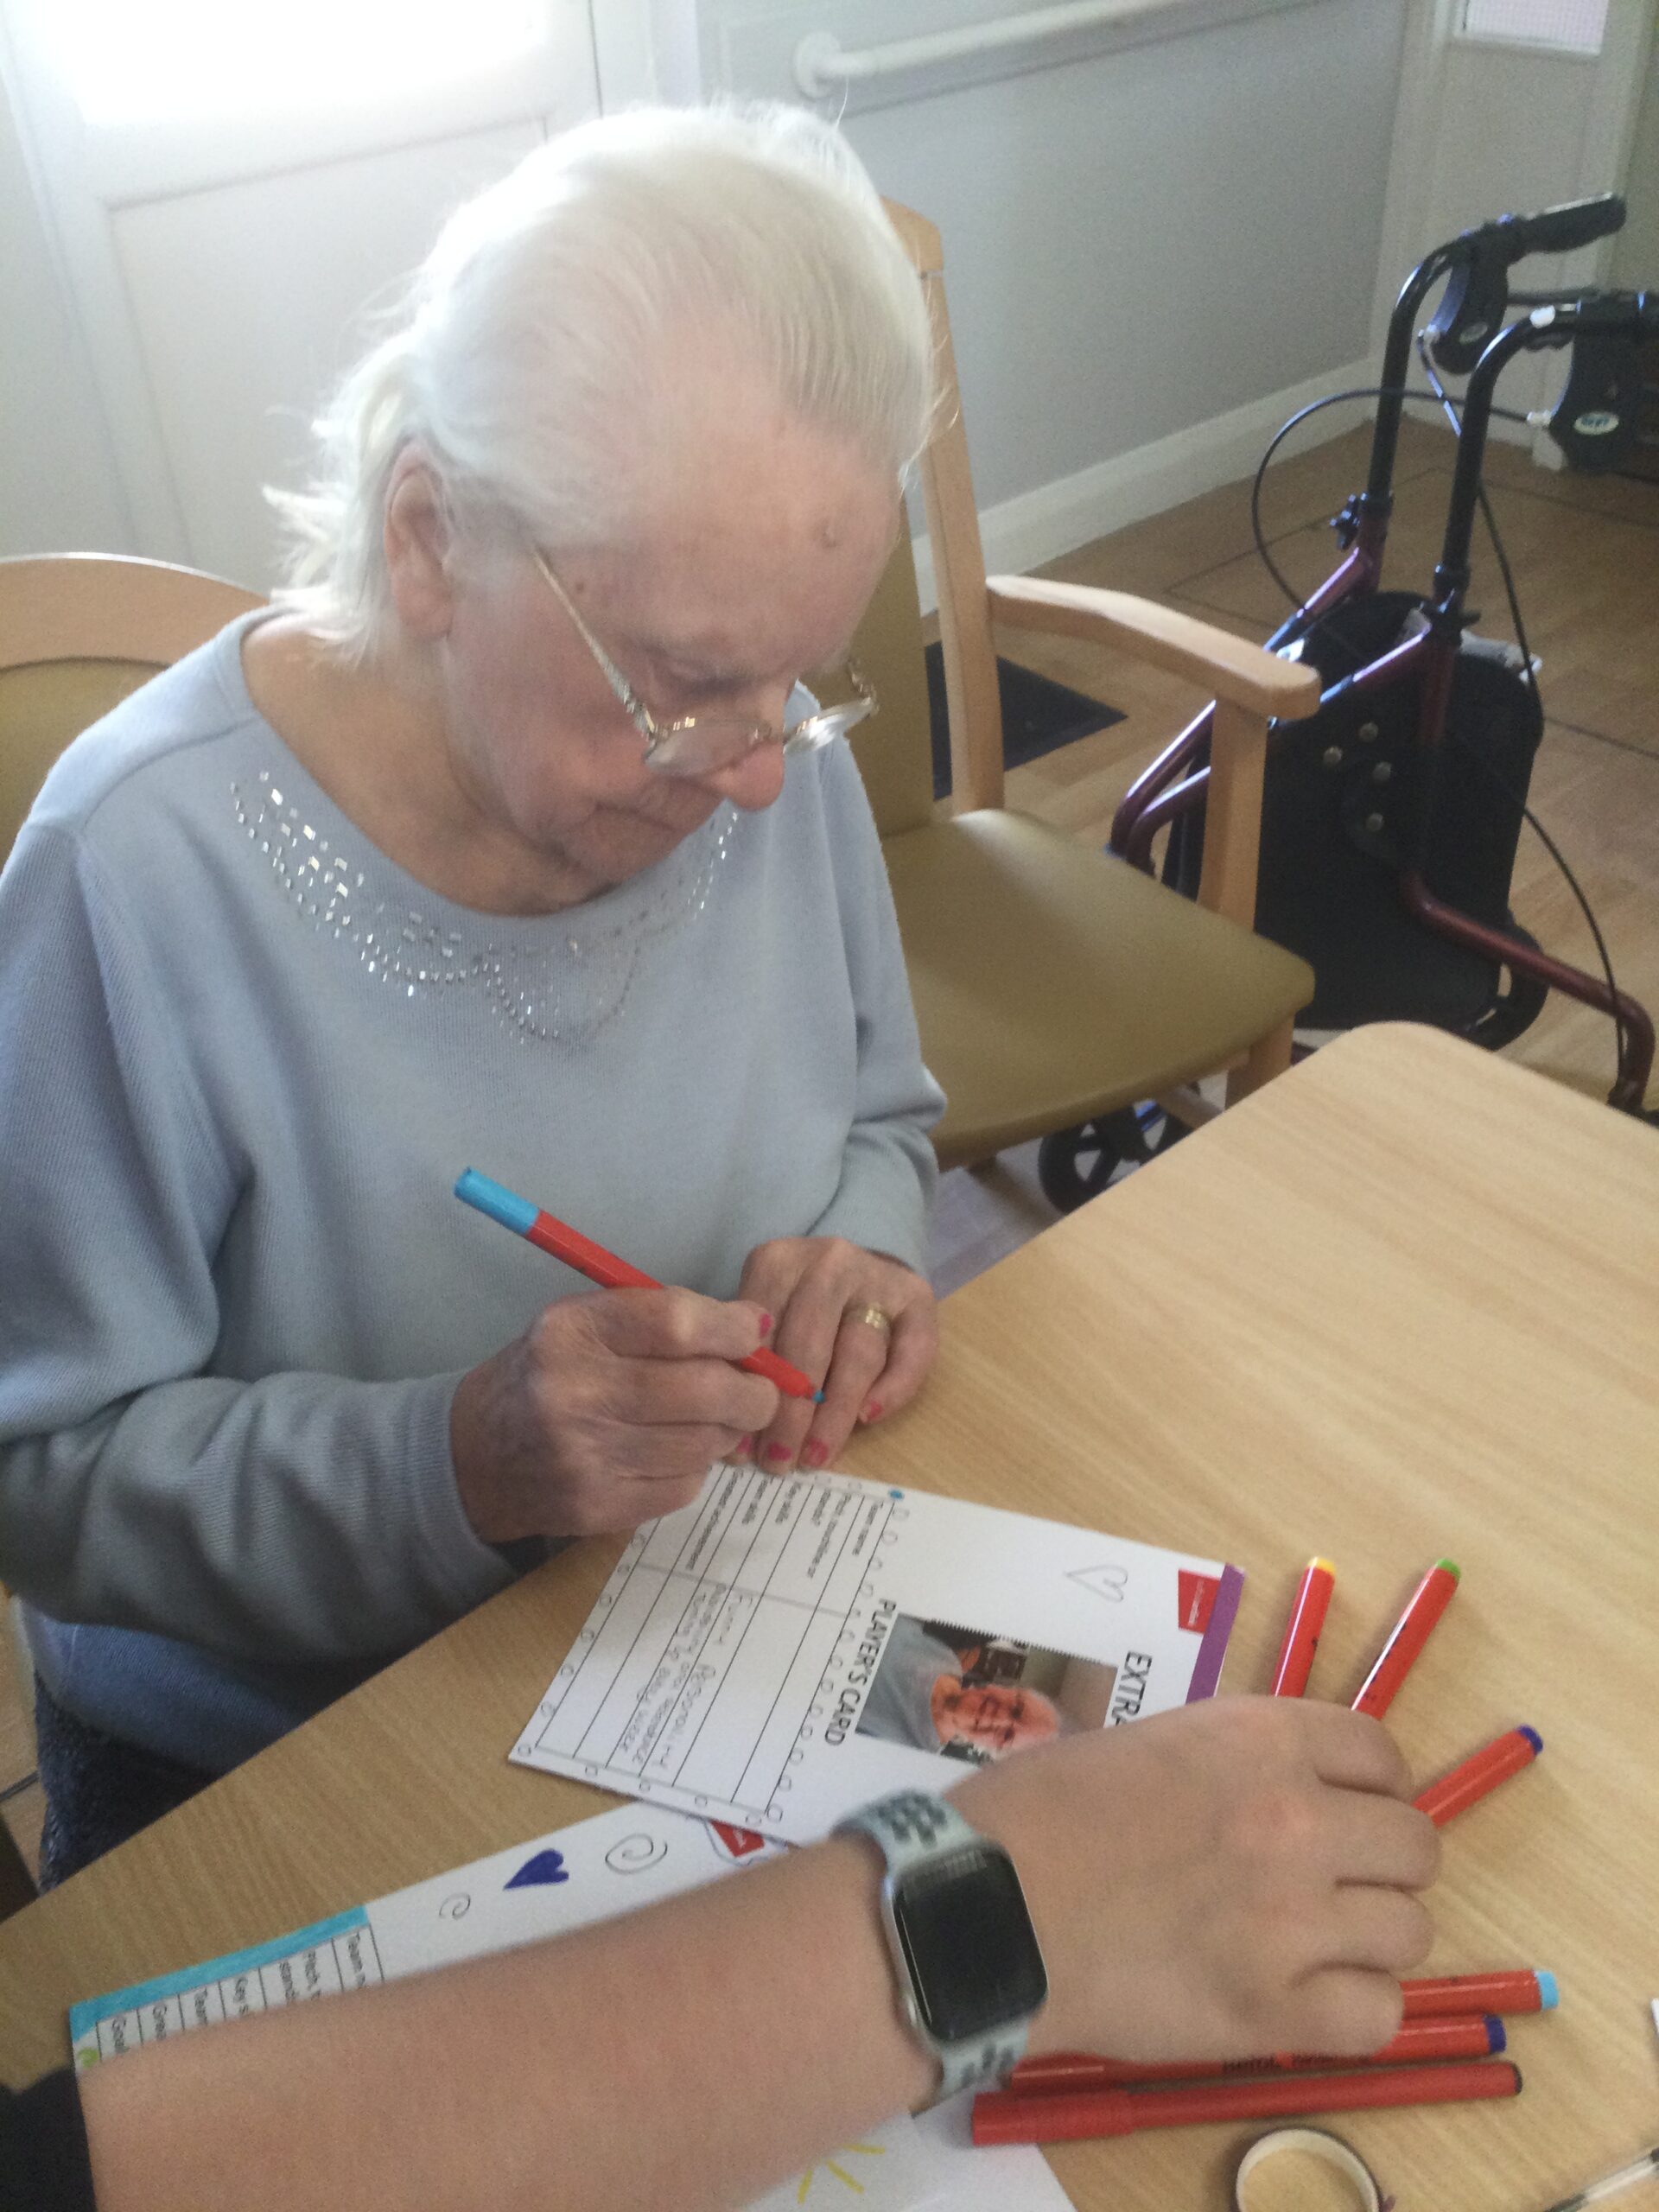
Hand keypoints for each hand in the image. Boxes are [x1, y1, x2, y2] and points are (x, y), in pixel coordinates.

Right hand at [449, 1289, 778, 1543]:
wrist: (479, 1456)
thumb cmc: (550, 1374)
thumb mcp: (585, 1323)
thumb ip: (660, 1317)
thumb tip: (753, 1329)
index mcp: (571, 1332)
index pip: (674, 1323)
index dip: (730, 1327)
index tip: (754, 1330)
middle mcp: (573, 1393)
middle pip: (702, 1389)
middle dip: (752, 1390)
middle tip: (762, 1390)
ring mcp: (585, 1458)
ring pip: (702, 1443)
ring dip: (726, 1430)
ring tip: (715, 1419)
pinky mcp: (598, 1507)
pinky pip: (684, 1485)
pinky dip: (695, 1467)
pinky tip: (675, 1452)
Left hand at [733, 1237, 937, 1470]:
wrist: (858, 1270)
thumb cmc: (797, 1306)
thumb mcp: (763, 1316)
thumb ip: (751, 1358)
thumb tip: (733, 1431)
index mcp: (777, 1263)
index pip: (761, 1337)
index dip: (751, 1396)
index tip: (742, 1449)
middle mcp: (828, 1263)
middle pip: (809, 1347)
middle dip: (791, 1415)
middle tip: (779, 1462)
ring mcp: (876, 1276)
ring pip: (859, 1353)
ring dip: (835, 1414)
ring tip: (815, 1456)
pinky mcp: (917, 1294)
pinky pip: (913, 1349)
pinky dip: (893, 1388)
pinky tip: (869, 1418)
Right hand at [953, 1696, 1439, 2064]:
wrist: (987, 1908)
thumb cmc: (1041, 1814)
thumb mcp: (1145, 1744)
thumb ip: (1228, 1765)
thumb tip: (1275, 1794)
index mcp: (1261, 1739)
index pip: (1382, 1756)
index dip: (1375, 1789)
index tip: (1350, 1814)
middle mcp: (1297, 1818)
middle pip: (1416, 1846)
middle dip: (1383, 1867)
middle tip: (1333, 1888)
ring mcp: (1294, 1917)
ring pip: (1408, 1933)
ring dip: (1369, 1941)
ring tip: (1312, 1949)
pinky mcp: (1275, 2010)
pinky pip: (1379, 2015)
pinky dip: (1354, 2012)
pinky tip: (1307, 2003)